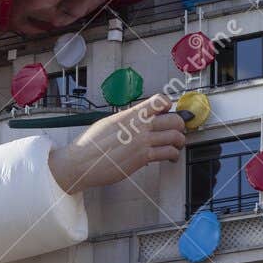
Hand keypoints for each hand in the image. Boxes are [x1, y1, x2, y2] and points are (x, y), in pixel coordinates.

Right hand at [48, 93, 187, 194]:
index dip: (168, 106)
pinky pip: (168, 153)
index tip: (168, 112)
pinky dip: (173, 155)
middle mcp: (139, 125)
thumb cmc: (90, 144)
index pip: (159, 101)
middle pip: (175, 119)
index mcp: (130, 114)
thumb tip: (138, 118)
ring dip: (179, 142)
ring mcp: (142, 141)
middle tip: (177, 131)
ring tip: (175, 146)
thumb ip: (128, 119)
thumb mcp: (109, 122)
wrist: (81, 162)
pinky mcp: (143, 157)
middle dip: (180, 126)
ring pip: (176, 137)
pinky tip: (169, 157)